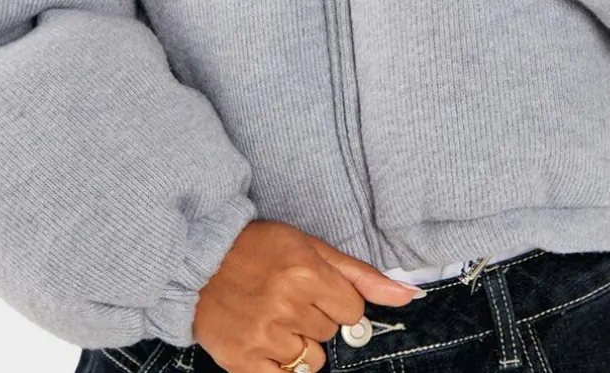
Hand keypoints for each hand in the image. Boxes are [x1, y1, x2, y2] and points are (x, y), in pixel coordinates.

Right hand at [191, 218, 424, 372]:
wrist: (199, 261)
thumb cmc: (259, 249)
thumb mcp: (310, 247)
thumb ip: (361, 274)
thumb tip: (409, 295)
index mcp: (306, 272)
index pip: (352, 310)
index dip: (336, 300)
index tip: (314, 288)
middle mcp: (286, 305)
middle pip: (331, 333)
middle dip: (315, 317)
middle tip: (286, 296)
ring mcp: (264, 336)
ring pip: (311, 360)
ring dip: (298, 342)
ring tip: (272, 315)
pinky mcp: (244, 361)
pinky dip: (279, 362)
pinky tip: (264, 337)